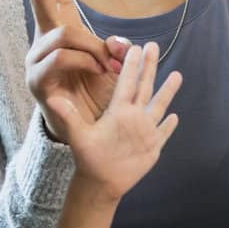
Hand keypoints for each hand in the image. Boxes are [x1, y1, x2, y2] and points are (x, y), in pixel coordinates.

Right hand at [16, 0, 128, 143]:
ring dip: (93, 49)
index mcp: (63, 27)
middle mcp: (45, 39)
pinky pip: (63, 58)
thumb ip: (115, 49)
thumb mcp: (115, 66)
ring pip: (65, 34)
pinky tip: (98, 72)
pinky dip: (87, 63)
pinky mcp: (37, 79)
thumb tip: (119, 44)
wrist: (92, 132)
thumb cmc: (100, 94)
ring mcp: (38, 58)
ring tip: (107, 67)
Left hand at [60, 40, 183, 203]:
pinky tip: (176, 116)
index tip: (133, 46)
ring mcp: (144, 130)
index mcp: (117, 111)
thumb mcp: (79, 135)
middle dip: (149, 66)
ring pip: (159, 106)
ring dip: (168, 91)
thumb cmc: (88, 158)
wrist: (99, 182)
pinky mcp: (152, 146)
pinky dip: (170, 125)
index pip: (126, 83)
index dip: (130, 65)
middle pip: (144, 86)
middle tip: (153, 45)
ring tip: (177, 74)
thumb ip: (69, 116)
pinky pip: (163, 132)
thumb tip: (51, 98)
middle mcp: (132, 116)